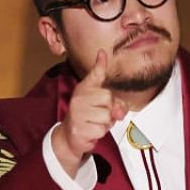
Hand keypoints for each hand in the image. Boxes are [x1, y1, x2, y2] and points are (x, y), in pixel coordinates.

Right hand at [50, 49, 126, 176]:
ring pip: (107, 116)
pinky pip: (101, 129)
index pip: (95, 75)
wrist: (69, 136)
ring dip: (105, 123)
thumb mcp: (100, 106)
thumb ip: (115, 104)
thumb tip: (120, 110)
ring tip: (95, 123)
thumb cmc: (87, 118)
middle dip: (109, 110)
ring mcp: (78, 112)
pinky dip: (100, 133)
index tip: (102, 52)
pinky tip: (91, 130)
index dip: (100, 64)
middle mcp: (79, 98)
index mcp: (84, 90)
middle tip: (99, 114)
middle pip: (108, 98)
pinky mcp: (79, 127)